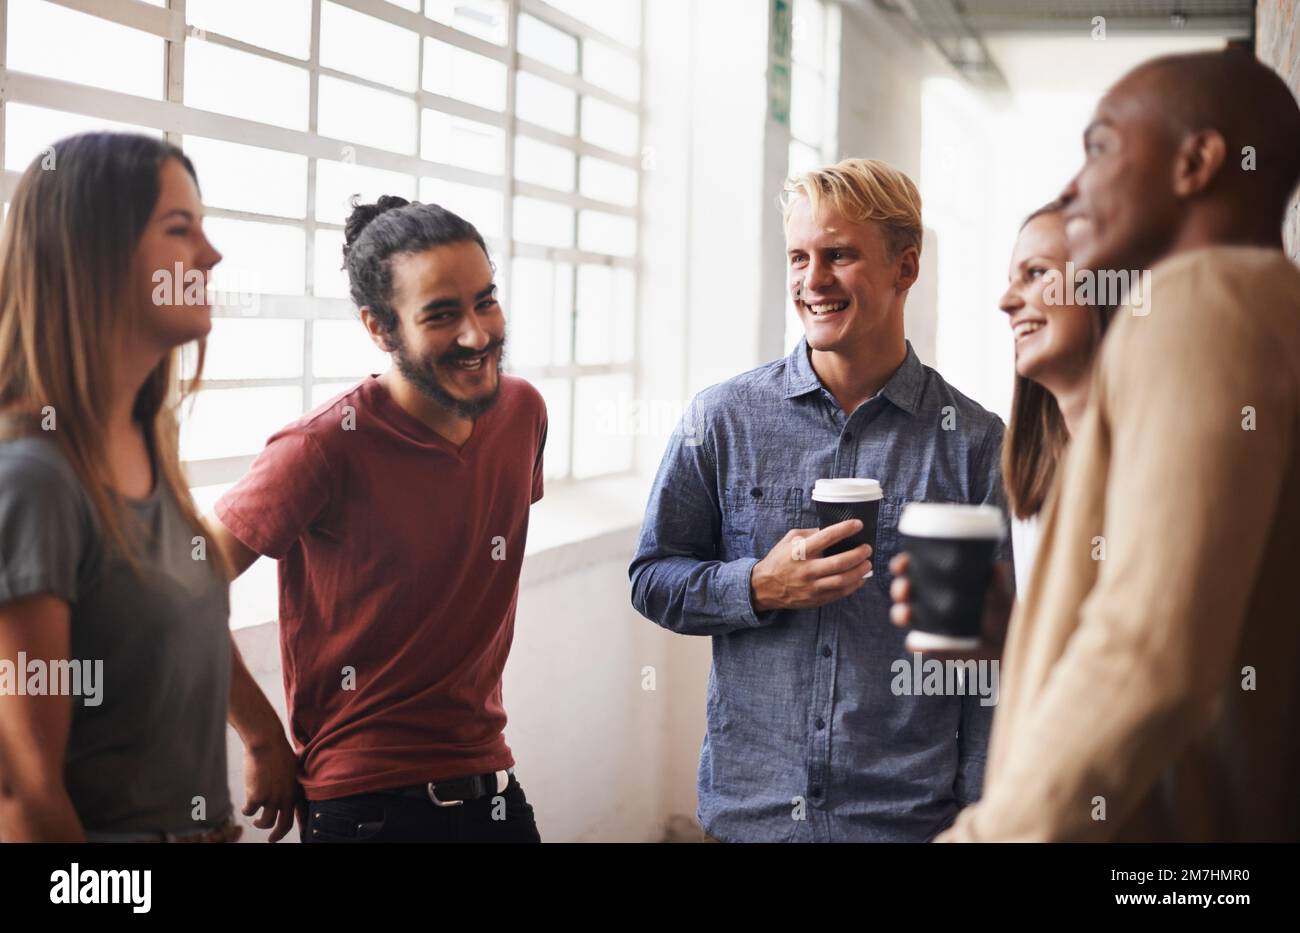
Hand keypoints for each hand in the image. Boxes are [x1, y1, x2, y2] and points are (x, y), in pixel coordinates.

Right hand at [242, 732, 300, 842]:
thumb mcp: (291, 768)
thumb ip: (289, 782)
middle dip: (277, 835)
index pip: (299, 814)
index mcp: (295, 790)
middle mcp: (285, 797)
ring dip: (260, 823)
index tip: (289, 830)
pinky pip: (249, 811)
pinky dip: (246, 810)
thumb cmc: (277, 750)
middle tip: (271, 839)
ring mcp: (271, 799)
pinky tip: (245, 807)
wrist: (266, 742)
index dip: (297, 825)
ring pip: (265, 822)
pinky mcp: (256, 797)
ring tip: (256, 820)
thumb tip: (285, 788)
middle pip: (283, 825)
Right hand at [750, 519, 872, 611]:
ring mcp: (811, 587)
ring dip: (859, 571)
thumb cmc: (779, 560)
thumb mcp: (789, 540)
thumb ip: (809, 534)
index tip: (858, 524)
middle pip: (839, 562)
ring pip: (842, 580)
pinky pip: (839, 593)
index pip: (826, 537)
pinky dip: (853, 585)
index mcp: (799, 551)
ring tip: (867, 563)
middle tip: (867, 548)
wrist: (764, 587)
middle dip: (858, 554)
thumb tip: (832, 529)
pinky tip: (860, 578)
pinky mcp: (816, 599)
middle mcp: (806, 570)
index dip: (844, 529)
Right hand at [888, 553, 1014, 660]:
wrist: (1007, 645)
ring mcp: (928, 624)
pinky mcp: (932, 646)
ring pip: (904, 615)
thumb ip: (998, 583)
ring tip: (906, 614)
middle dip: (899, 588)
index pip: (914, 568)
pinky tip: (917, 643)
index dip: (903, 564)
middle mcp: (928, 600)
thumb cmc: (1000, 614)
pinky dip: (914, 644)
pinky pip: (917, 645)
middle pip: (904, 591)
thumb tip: (998, 567)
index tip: (902, 564)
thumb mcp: (1000, 596)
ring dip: (900, 613)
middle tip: (904, 589)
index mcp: (939, 581)